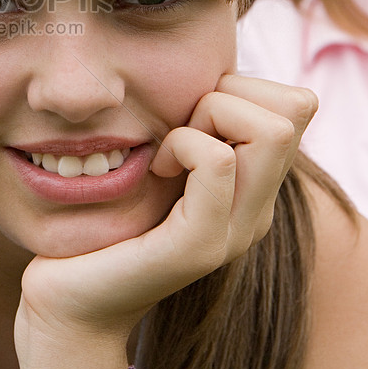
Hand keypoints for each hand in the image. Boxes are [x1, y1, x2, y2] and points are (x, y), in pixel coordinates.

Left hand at [14, 74, 315, 368]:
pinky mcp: (201, 245)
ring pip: (271, 128)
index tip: (188, 116)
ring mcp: (237, 231)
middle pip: (297, 105)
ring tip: (167, 151)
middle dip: (229, 93)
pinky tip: (155, 168)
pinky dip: (183, 143)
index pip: (297, 101)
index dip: (241, 87)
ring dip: (207, 116)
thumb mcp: (159, 159)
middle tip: (179, 128)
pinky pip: (218, 161)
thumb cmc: (104, 221)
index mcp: (255, 186)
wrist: (69, 302)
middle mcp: (259, 209)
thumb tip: (208, 67)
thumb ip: (192, 124)